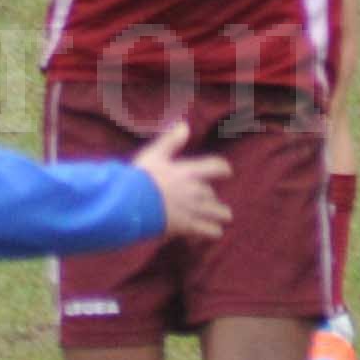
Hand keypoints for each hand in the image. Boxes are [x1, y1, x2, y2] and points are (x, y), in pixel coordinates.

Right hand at [132, 123, 230, 239]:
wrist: (131, 204)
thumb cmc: (140, 178)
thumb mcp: (154, 155)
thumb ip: (170, 141)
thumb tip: (184, 125)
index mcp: (188, 171)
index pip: (215, 167)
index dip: (223, 169)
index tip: (228, 172)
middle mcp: (195, 190)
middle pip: (212, 195)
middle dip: (214, 200)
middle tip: (214, 204)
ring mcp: (194, 209)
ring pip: (217, 214)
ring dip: (219, 216)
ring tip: (221, 221)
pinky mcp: (189, 227)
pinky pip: (209, 231)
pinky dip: (210, 232)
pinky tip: (208, 234)